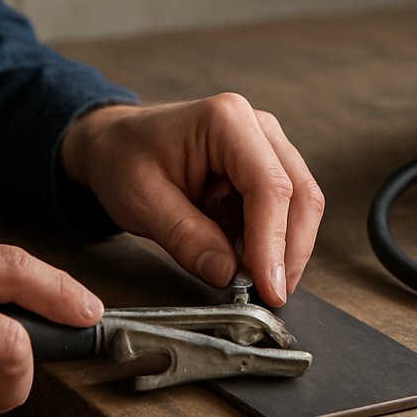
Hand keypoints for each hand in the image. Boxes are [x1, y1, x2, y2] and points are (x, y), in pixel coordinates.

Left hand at [60, 94, 325, 306]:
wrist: (115, 142)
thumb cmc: (123, 159)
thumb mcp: (141, 201)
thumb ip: (185, 237)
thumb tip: (228, 274)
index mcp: (226, 121)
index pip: (268, 186)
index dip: (273, 242)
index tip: (268, 287)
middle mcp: (257, 126)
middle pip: (298, 193)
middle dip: (290, 251)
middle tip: (272, 296)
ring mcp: (266, 146)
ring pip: (302, 203)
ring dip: (288, 249)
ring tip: (263, 286)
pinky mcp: (265, 169)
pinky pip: (286, 209)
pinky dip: (277, 242)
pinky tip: (256, 267)